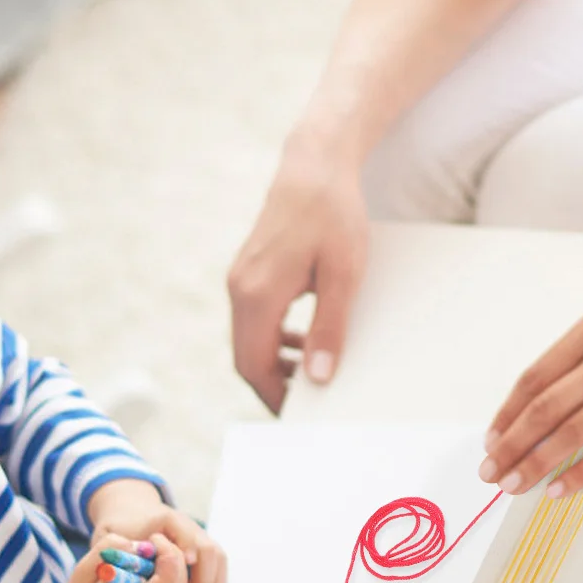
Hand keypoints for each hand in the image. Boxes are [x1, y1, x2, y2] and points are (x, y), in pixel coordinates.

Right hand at [46, 530, 186, 582]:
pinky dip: (173, 577)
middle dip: (171, 556)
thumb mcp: (80, 574)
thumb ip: (105, 552)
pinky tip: (154, 570)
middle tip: (154, 540)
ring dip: (173, 565)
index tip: (154, 539)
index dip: (165, 562)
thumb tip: (139, 544)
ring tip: (149, 557)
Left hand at [88, 480, 227, 582]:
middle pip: (207, 548)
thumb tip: (130, 567)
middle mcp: (187, 525)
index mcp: (165, 519)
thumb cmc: (119, 529)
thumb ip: (115, 549)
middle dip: (202, 577)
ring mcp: (197, 536)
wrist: (132, 514)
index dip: (186, 549)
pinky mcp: (201, 548)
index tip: (185, 567)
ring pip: (217, 558)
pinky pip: (217, 565)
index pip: (184, 532)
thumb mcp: (110, 536)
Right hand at [227, 140, 368, 412]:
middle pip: (246, 358)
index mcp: (257, 294)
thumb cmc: (333, 215)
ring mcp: (240, 279)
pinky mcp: (248, 271)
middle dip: (274, 385)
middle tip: (310, 404)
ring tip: (313, 373)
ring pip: (248, 340)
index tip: (300, 417)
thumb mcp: (343, 275)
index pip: (253, 366)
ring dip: (275, 362)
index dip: (273, 397)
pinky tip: (303, 340)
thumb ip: (330, 328)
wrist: (314, 165)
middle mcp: (239, 289)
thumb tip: (320, 377)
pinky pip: (254, 319)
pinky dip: (274, 339)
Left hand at [479, 300, 582, 496]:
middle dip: (511, 445)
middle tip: (490, 471)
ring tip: (515, 485)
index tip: (492, 439)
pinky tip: (560, 490)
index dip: (507, 413)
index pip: (535, 378)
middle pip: (544, 408)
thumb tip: (547, 399)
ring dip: (536, 464)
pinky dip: (580, 474)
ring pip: (571, 431)